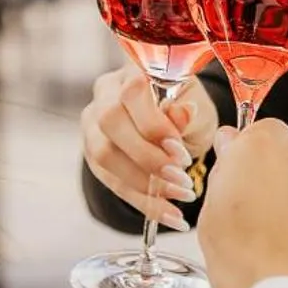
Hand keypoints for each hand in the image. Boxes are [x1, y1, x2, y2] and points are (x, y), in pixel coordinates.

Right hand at [82, 67, 219, 228]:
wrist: (173, 122)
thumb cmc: (186, 106)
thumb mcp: (196, 103)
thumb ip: (187, 109)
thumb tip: (181, 114)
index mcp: (131, 71)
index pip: (132, 94)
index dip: (154, 126)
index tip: (181, 153)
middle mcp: (104, 94)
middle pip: (110, 124)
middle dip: (148, 159)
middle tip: (183, 181)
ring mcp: (92, 124)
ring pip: (104, 156)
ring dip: (144, 185)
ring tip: (180, 200)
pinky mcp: (92, 153)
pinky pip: (110, 181)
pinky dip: (142, 201)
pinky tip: (169, 215)